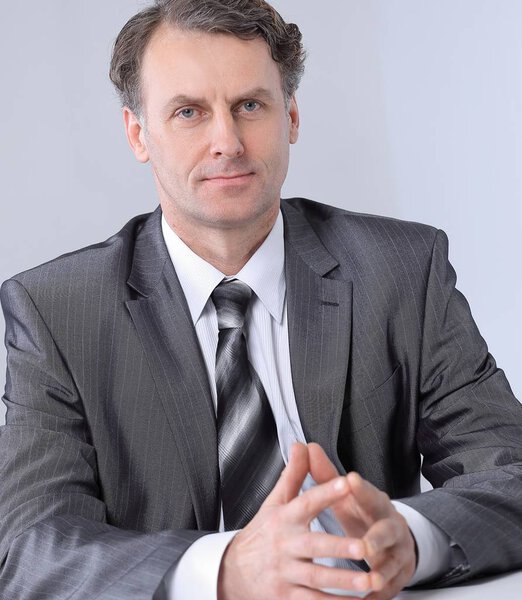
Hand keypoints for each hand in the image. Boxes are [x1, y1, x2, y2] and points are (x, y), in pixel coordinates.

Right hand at [218, 443, 374, 599]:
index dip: (326, 492)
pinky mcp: (286, 598)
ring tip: (371, 580)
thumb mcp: (274, 503)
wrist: (232, 573)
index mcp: (284, 518)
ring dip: (345, 582)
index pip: (306, 502)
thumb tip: (302, 445)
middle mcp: (284, 545)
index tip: (348, 483)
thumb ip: (294, 476)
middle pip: (314, 546)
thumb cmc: (262, 534)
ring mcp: (285, 574)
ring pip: (317, 579)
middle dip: (339, 547)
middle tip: (364, 546)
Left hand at [308, 443, 416, 599]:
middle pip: (386, 532)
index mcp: (376, 503)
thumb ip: (326, 474)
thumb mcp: (347, 494)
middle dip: (376, 539)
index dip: (361, 488)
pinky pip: (390, 588)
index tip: (350, 480)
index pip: (369, 493)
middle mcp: (391, 527)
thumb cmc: (363, 514)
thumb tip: (306, 446)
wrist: (395, 539)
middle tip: (363, 545)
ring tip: (370, 581)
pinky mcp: (398, 576)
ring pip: (392, 563)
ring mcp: (398, 553)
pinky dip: (380, 596)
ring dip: (381, 572)